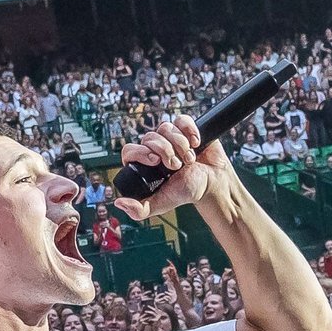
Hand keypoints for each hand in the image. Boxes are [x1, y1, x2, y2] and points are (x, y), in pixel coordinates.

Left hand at [112, 115, 233, 221]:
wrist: (213, 182)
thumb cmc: (187, 191)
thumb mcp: (163, 203)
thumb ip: (141, 210)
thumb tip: (118, 203)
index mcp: (143, 163)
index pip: (129, 150)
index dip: (140, 153)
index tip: (155, 161)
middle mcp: (154, 147)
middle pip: (149, 137)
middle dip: (165, 151)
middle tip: (176, 166)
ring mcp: (169, 136)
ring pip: (165, 127)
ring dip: (180, 144)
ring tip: (189, 159)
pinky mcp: (185, 128)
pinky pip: (181, 119)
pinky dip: (190, 130)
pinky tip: (196, 143)